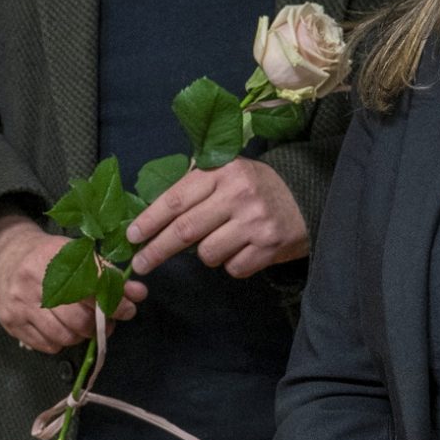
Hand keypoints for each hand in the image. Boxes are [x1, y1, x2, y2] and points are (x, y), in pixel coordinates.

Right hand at [0, 211, 146, 352]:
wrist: (3, 256)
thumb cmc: (46, 257)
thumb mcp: (75, 255)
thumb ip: (108, 275)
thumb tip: (139, 294)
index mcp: (52, 258)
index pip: (91, 287)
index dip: (115, 303)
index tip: (128, 309)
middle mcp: (32, 282)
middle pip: (78, 319)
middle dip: (99, 325)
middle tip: (106, 322)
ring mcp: (19, 305)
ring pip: (63, 336)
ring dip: (81, 336)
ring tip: (84, 326)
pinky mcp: (11, 323)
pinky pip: (47, 346)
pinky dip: (61, 342)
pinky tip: (62, 328)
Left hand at [124, 159, 306, 277]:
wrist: (307, 197)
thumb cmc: (255, 186)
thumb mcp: (227, 171)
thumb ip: (194, 184)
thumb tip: (151, 212)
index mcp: (222, 171)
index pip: (176, 199)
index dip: (149, 221)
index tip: (131, 237)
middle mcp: (238, 194)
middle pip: (184, 231)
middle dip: (156, 250)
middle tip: (140, 264)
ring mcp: (255, 222)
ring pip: (207, 254)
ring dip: (205, 255)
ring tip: (219, 242)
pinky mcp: (269, 247)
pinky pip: (233, 268)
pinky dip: (231, 264)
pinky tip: (242, 249)